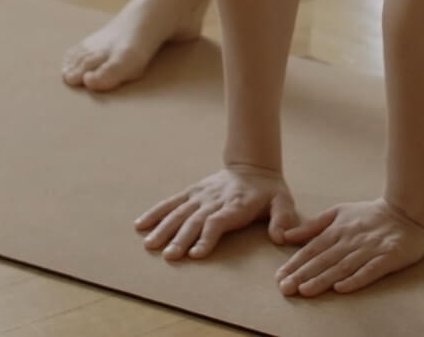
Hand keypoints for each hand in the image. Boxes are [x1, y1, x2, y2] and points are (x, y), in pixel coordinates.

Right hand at [136, 165, 300, 260]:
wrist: (253, 166)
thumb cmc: (269, 192)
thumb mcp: (283, 202)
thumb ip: (283, 219)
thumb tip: (281, 237)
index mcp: (236, 205)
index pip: (218, 222)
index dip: (206, 237)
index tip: (195, 254)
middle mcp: (215, 200)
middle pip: (195, 220)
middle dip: (181, 238)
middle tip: (170, 256)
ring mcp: (200, 196)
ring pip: (179, 212)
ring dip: (164, 228)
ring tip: (150, 245)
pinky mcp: (191, 193)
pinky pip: (171, 203)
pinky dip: (155, 213)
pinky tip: (140, 225)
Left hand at [275, 199, 423, 296]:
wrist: (408, 211)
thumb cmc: (370, 214)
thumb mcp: (338, 213)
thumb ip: (313, 226)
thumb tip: (286, 235)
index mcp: (338, 229)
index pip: (312, 249)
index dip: (295, 263)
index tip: (279, 276)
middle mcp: (351, 240)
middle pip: (323, 260)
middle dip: (303, 274)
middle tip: (285, 288)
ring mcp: (369, 249)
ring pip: (342, 266)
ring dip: (323, 279)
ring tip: (305, 291)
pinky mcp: (388, 257)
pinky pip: (370, 270)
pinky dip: (355, 279)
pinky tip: (342, 288)